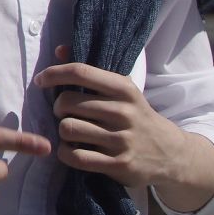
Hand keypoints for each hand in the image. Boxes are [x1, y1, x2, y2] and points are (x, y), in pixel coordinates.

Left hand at [35, 46, 213, 210]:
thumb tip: (59, 50)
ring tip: (73, 133)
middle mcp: (124, 112)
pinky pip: (75, 156)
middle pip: (66, 103)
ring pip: (67, 129)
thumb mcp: (123, 91)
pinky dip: (66, 153)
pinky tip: (73, 150)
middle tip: (65, 114)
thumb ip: (91, 71)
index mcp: (124, 90)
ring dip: (63, 132)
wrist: (172, 155)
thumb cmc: (137, 117)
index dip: (53, 74)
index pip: (80, 72)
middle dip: (58, 109)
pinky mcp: (119, 164)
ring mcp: (122, 140)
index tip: (41, 81)